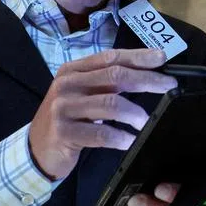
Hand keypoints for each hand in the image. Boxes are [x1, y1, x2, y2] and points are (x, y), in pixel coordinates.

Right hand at [28, 48, 176, 180]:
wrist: (36, 149)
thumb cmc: (68, 118)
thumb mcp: (83, 94)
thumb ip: (107, 82)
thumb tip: (148, 74)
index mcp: (73, 70)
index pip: (111, 57)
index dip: (138, 56)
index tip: (162, 58)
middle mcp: (67, 84)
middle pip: (115, 76)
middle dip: (146, 80)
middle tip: (169, 85)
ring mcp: (63, 108)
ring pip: (110, 104)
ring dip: (135, 113)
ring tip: (145, 121)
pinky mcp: (64, 133)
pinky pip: (100, 134)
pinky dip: (120, 137)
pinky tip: (130, 140)